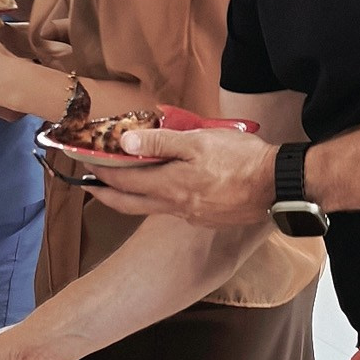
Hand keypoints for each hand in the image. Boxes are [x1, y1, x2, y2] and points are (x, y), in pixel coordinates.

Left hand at [85, 125, 275, 230]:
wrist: (277, 185)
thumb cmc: (240, 159)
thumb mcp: (199, 142)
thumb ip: (161, 143)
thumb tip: (125, 144)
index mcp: (170, 186)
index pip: (123, 181)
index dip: (99, 172)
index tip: (82, 162)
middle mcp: (175, 206)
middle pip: (128, 204)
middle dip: (104, 194)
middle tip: (89, 186)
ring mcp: (191, 215)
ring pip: (151, 207)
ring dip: (131, 197)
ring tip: (122, 184)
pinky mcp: (207, 218)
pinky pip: (173, 210)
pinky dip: (159, 200)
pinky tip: (166, 189)